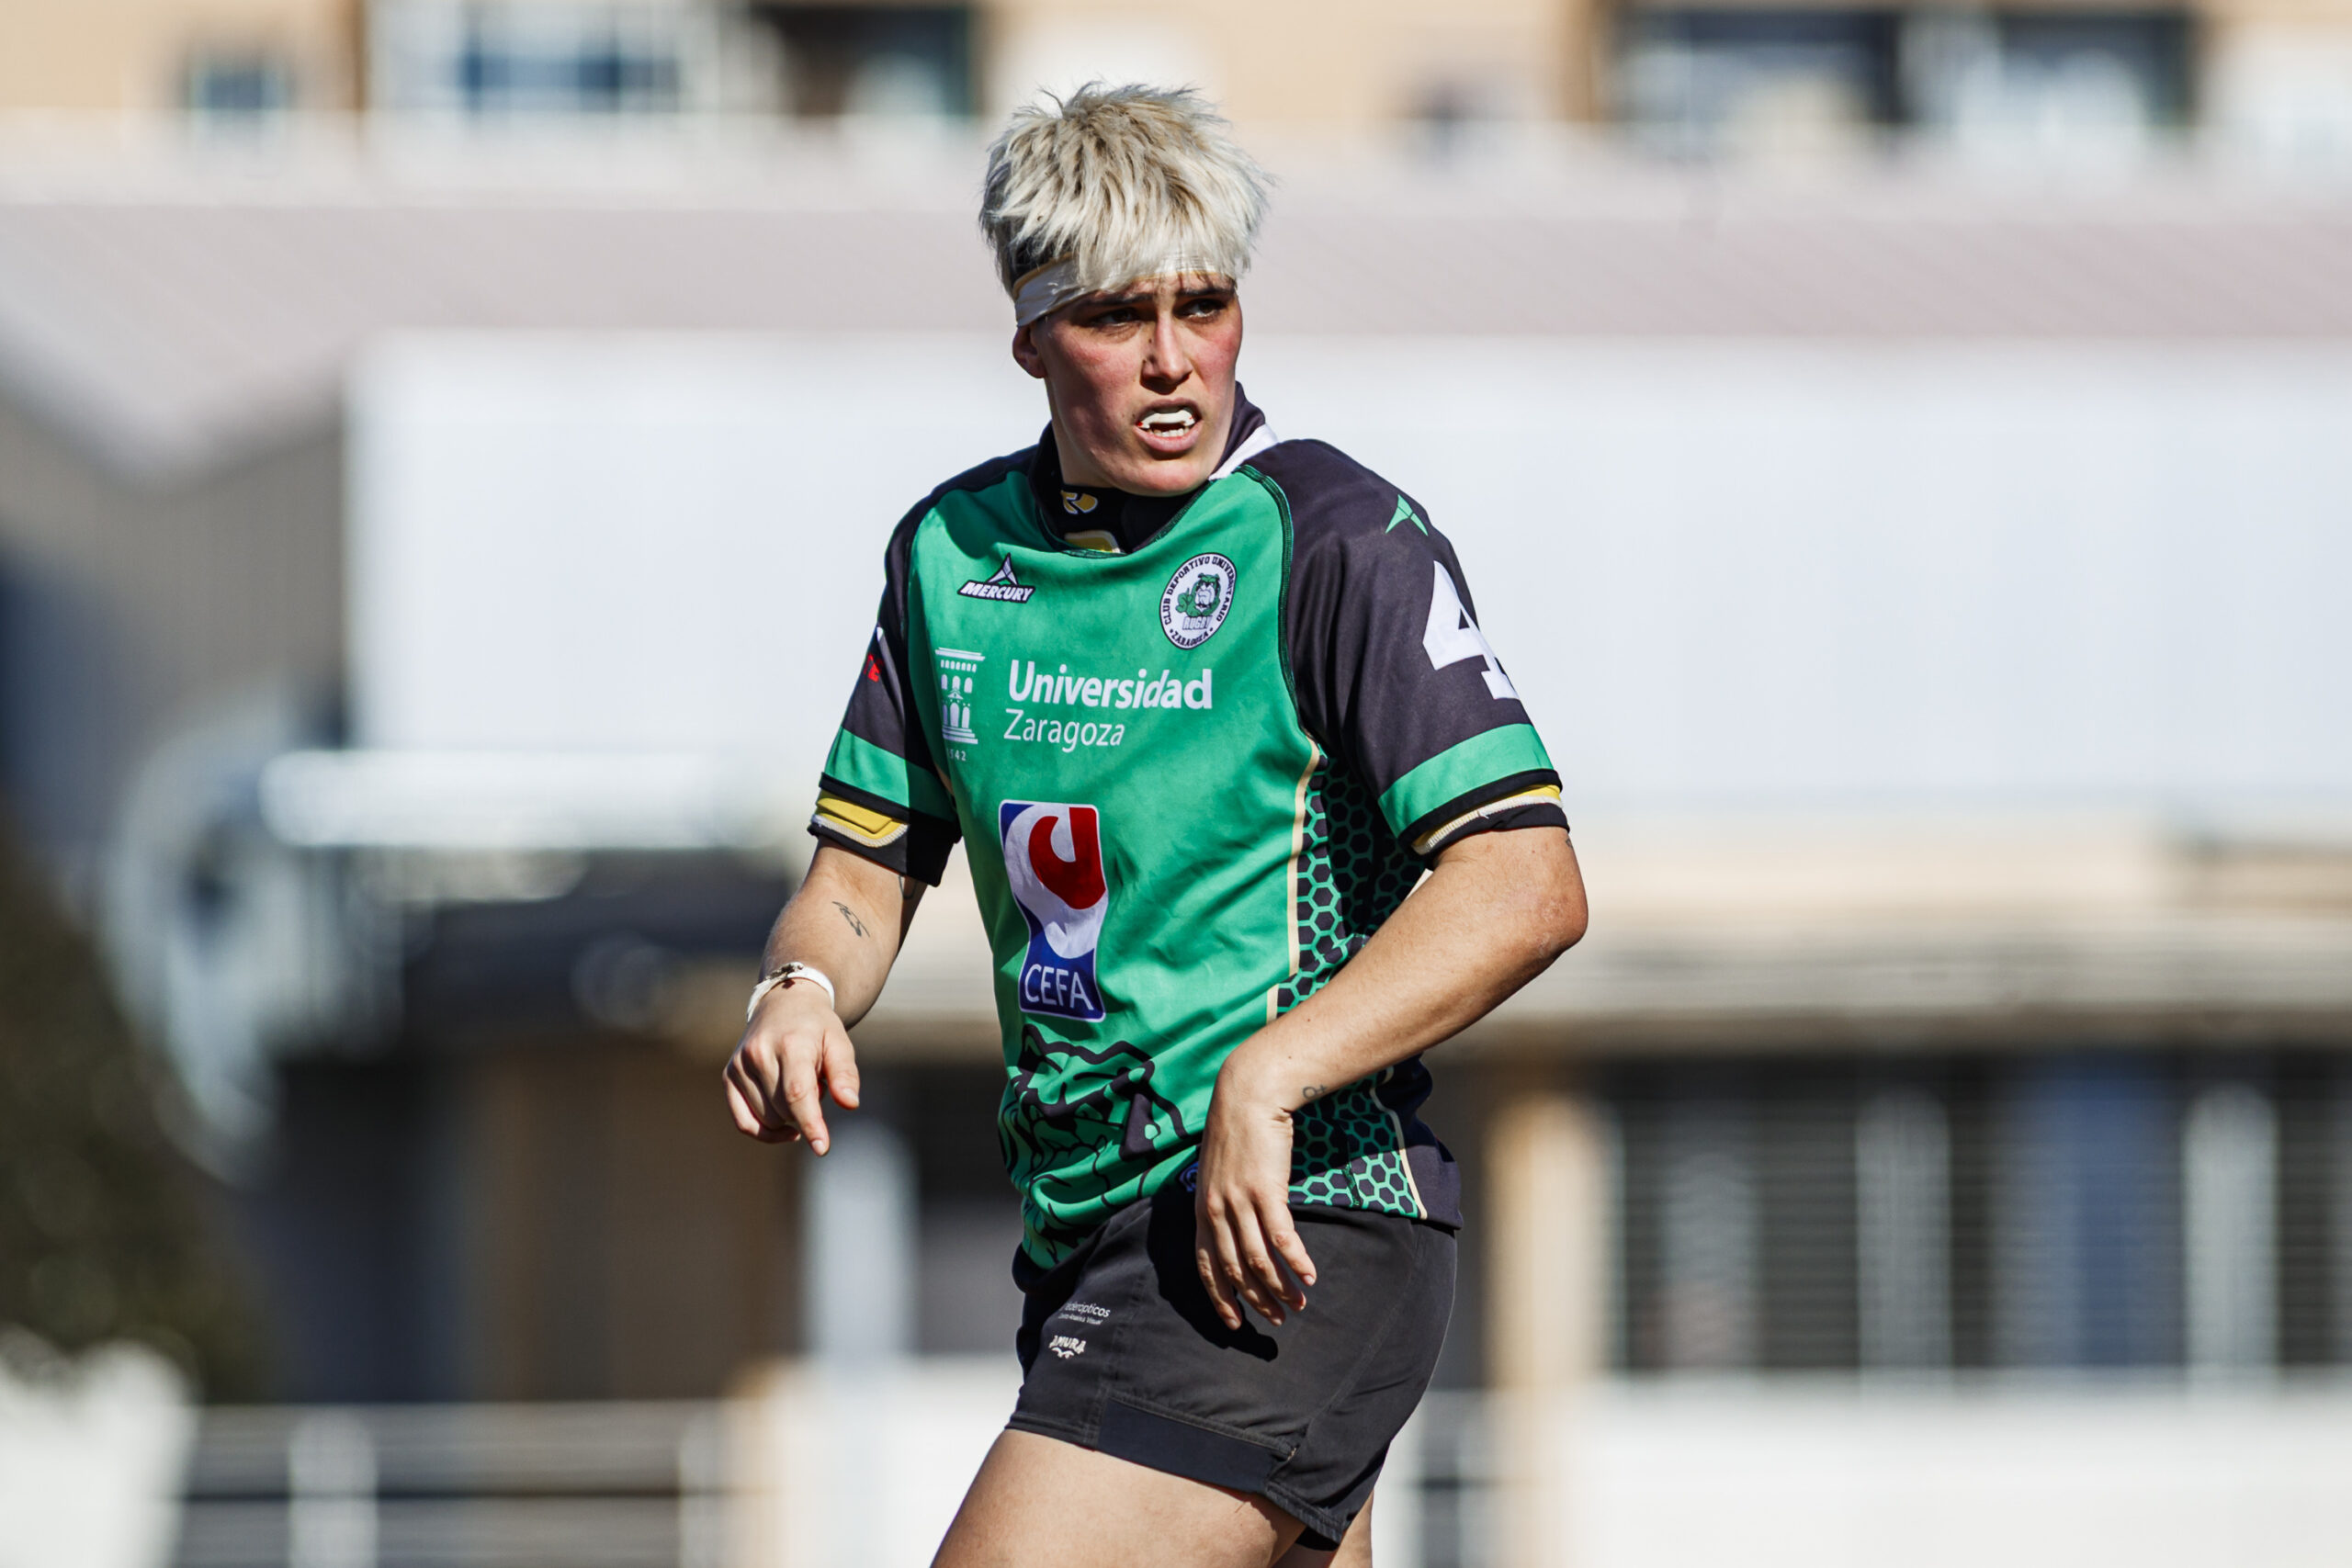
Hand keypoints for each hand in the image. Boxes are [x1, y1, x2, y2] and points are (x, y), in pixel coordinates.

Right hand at [723, 979, 860, 1153]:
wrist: (784, 1005)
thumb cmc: (817, 1028)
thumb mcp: (839, 1043)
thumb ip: (845, 1074)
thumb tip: (850, 1104)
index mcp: (790, 1043)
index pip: (797, 1093)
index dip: (811, 1123)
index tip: (822, 1148)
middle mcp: (758, 1053)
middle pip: (784, 1110)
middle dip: (807, 1110)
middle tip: (816, 1083)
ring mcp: (739, 1065)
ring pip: (767, 1119)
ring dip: (788, 1116)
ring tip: (797, 1085)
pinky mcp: (728, 1076)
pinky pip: (743, 1122)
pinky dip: (765, 1132)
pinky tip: (785, 1128)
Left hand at [1193, 1057, 1317, 1328]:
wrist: (1248, 1094)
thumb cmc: (1237, 1129)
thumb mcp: (1218, 1170)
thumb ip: (1221, 1200)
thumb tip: (1233, 1226)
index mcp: (1202, 1208)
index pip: (1206, 1266)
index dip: (1220, 1297)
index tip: (1234, 1323)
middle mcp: (1217, 1210)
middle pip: (1235, 1269)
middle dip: (1256, 1300)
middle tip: (1278, 1319)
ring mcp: (1240, 1201)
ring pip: (1258, 1259)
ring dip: (1280, 1288)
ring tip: (1299, 1305)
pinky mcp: (1266, 1191)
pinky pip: (1282, 1237)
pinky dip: (1295, 1261)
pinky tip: (1309, 1276)